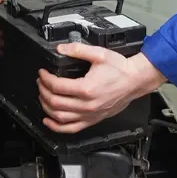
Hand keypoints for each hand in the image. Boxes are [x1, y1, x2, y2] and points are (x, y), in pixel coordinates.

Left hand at [38, 43, 166, 132]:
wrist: (135, 80)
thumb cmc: (120, 69)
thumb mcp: (99, 54)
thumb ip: (78, 50)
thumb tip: (61, 48)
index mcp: (87, 88)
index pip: (57, 86)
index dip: (45, 79)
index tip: (42, 73)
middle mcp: (87, 104)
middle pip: (55, 102)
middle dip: (43, 91)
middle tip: (41, 83)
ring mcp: (90, 114)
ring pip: (60, 117)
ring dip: (47, 107)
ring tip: (43, 97)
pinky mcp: (93, 120)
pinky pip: (71, 129)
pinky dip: (57, 127)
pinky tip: (49, 121)